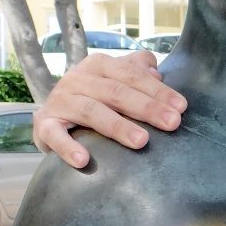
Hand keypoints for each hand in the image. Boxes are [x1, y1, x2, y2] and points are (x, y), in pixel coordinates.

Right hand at [33, 51, 186, 167]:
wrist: (53, 118)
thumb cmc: (96, 98)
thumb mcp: (116, 80)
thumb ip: (137, 71)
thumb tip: (157, 71)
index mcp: (99, 65)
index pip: (132, 75)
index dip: (158, 91)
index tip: (181, 107)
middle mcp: (77, 79)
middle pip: (116, 92)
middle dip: (147, 108)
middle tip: (172, 123)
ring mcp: (60, 101)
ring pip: (91, 111)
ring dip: (117, 126)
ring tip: (141, 141)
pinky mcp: (44, 125)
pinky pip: (55, 135)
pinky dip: (68, 147)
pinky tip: (84, 160)